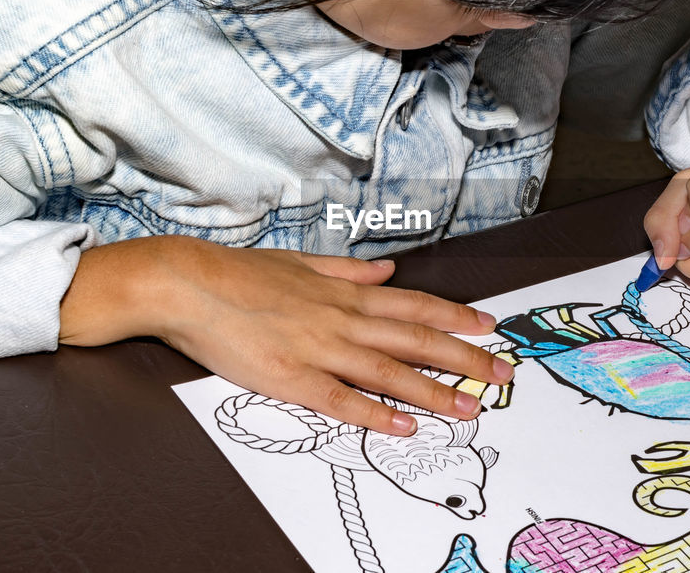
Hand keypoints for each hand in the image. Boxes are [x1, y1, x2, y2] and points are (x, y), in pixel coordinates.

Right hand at [60, 236, 512, 435]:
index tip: (491, 327)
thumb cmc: (240, 273)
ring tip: (469, 408)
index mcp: (345, 293)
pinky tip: (404, 426)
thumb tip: (388, 270)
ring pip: (389, 373)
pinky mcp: (290, 378)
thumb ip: (349, 271)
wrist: (187, 285)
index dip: (457, 317)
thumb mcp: (301, 263)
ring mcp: (318, 349)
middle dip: (465, 358)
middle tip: (502, 374)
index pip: (416, 306)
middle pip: (417, 340)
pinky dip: (376, 414)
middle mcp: (341, 320)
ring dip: (434, 391)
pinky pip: (342, 400)